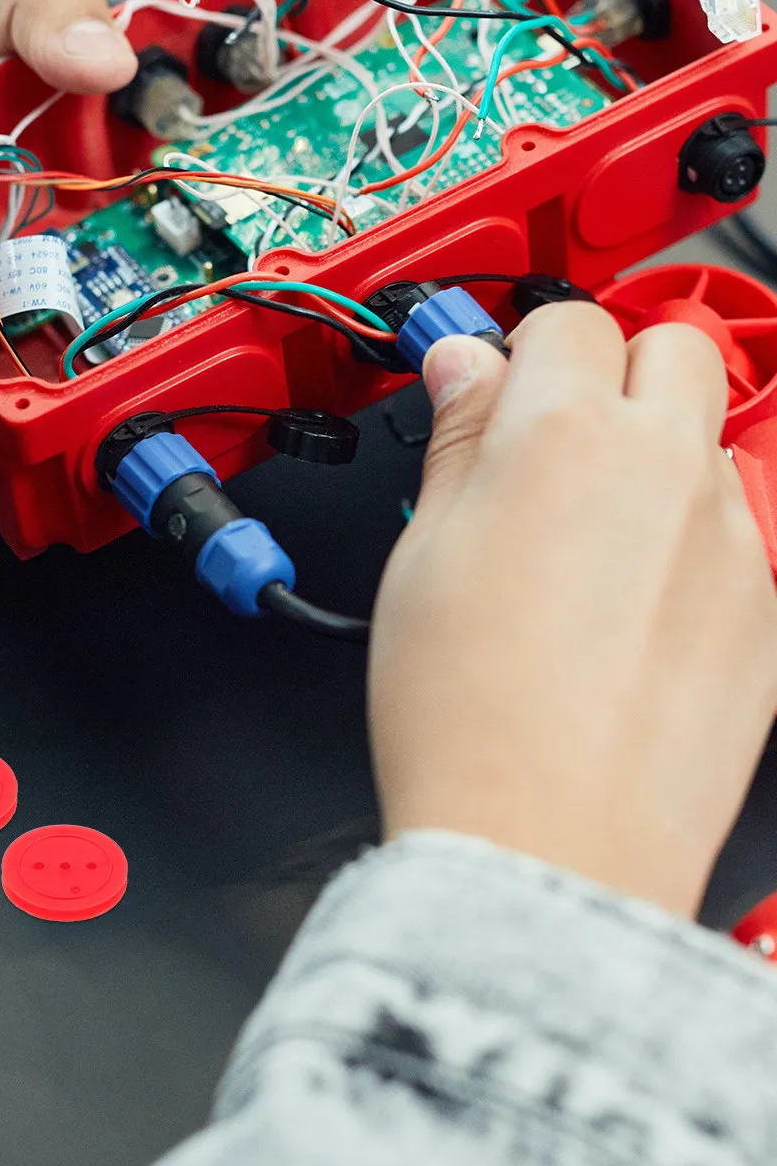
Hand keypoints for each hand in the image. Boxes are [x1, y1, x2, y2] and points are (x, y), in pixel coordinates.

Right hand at [369, 304, 776, 917]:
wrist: (547, 844)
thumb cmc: (468, 712)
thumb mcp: (422, 552)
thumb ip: (457, 441)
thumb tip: (464, 366)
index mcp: (565, 435)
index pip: (566, 321)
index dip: (520, 349)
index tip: (493, 387)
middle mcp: (666, 468)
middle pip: (671, 348)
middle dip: (613, 371)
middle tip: (551, 437)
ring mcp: (732, 540)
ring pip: (706, 442)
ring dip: (654, 456)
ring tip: (582, 541)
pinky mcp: (768, 610)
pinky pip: (736, 532)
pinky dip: (688, 541)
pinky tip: (624, 611)